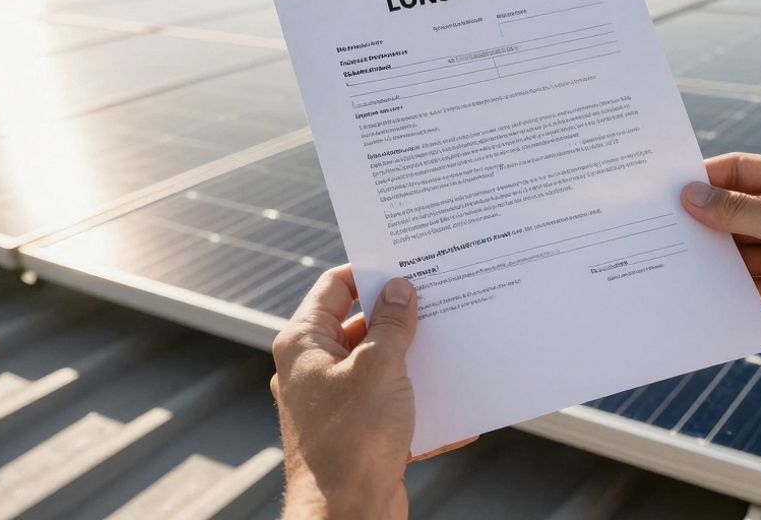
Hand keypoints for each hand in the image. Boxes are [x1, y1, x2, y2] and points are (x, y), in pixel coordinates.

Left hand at [271, 265, 472, 519]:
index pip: (334, 288)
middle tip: (438, 301)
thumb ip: (392, 324)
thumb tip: (401, 290)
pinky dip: (421, 406)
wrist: (347, 516)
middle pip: (359, 326)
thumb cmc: (351, 440)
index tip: (406, 266)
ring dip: (414, 361)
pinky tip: (457, 407)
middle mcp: (313, 371)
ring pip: (379, 367)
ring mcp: (334, 404)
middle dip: (400, 318)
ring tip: (453, 346)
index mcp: (303, 344)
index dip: (370, 273)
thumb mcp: (379, 367)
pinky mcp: (357, 434)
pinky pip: (392, 407)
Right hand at [681, 153, 760, 358]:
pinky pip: (742, 284)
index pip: (736, 172)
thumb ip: (737, 212)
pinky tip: (691, 289)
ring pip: (732, 250)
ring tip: (663, 260)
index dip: (701, 179)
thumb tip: (689, 196)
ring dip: (706, 256)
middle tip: (651, 227)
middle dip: (697, 220)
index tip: (662, 190)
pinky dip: (720, 286)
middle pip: (729, 212)